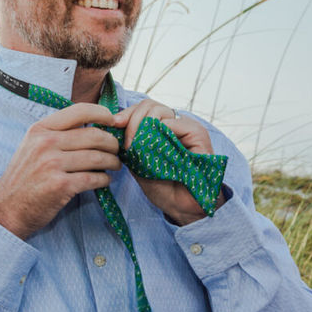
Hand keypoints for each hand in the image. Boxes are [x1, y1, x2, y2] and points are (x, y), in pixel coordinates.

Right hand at [0, 103, 122, 239]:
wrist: (7, 209)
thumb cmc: (24, 178)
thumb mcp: (32, 147)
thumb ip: (56, 134)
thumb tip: (92, 126)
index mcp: (40, 129)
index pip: (79, 111)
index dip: (102, 113)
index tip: (113, 121)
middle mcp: (45, 143)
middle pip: (94, 135)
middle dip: (112, 143)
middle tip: (117, 150)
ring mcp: (52, 164)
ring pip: (97, 157)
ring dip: (112, 162)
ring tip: (115, 165)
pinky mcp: (61, 185)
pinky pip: (94, 178)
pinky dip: (104, 179)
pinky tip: (104, 180)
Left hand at [115, 99, 224, 225]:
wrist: (180, 206)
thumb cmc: (161, 185)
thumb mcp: (138, 160)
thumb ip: (129, 141)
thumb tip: (113, 122)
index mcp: (161, 127)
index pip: (142, 108)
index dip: (126, 113)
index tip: (113, 124)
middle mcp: (174, 124)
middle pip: (149, 105)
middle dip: (131, 119)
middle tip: (125, 142)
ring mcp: (187, 127)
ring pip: (159, 110)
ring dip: (142, 127)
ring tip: (136, 147)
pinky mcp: (197, 133)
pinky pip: (173, 123)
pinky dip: (159, 133)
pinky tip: (153, 149)